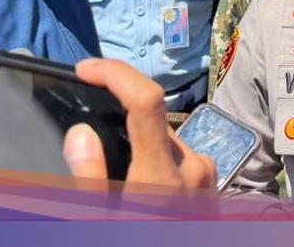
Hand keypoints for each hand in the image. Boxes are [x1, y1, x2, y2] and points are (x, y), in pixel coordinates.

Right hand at [63, 59, 215, 193]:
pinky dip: (158, 158)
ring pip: (165, 136)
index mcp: (160, 178)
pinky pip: (179, 154)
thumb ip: (90, 179)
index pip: (146, 100)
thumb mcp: (98, 224)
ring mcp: (206, 174)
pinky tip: (144, 186)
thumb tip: (82, 133)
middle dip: (121, 121)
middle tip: (92, 148)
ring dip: (141, 143)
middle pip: (152, 119)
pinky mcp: (212, 181)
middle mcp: (191, 168)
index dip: (115, 74)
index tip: (86, 69)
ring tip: (120, 181)